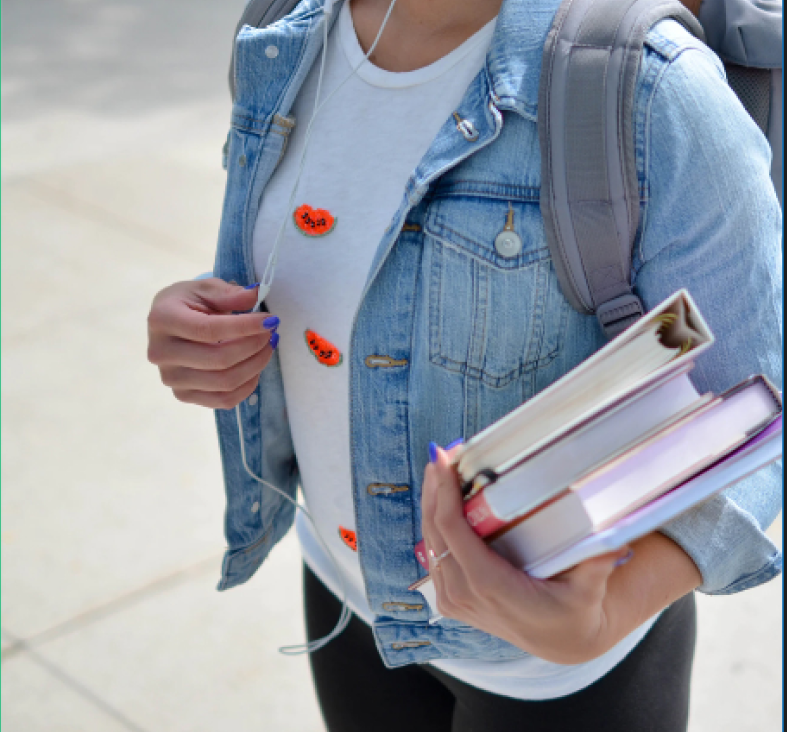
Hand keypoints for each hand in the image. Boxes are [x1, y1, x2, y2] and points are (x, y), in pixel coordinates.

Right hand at [147, 279, 278, 408]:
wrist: (170, 324)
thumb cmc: (189, 303)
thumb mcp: (206, 289)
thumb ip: (229, 293)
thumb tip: (255, 295)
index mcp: (162, 320)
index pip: (209, 330)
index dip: (244, 327)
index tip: (270, 320)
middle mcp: (161, 352)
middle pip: (219, 360)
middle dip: (254, 346)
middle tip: (271, 333)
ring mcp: (171, 378)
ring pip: (225, 383)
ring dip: (255, 365)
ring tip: (267, 347)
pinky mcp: (183, 395)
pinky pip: (224, 400)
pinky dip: (247, 385)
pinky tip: (255, 367)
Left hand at [421, 444, 630, 663]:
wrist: (561, 642)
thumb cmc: (575, 612)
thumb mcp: (589, 591)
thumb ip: (596, 565)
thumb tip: (615, 542)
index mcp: (490, 586)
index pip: (453, 532)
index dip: (444, 494)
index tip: (444, 460)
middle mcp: (464, 594)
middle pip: (434, 531)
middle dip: (434, 489)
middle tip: (441, 453)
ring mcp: (454, 599)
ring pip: (429, 542)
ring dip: (431, 503)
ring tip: (439, 468)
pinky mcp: (451, 599)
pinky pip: (434, 555)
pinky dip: (434, 524)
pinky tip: (440, 499)